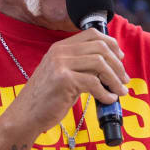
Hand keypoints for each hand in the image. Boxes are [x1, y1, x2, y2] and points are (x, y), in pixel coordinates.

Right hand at [11, 28, 129, 133]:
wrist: (24, 115)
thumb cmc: (46, 98)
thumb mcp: (60, 74)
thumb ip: (79, 65)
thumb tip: (109, 65)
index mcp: (60, 47)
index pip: (92, 34)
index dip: (111, 44)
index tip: (120, 58)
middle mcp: (60, 52)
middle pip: (100, 48)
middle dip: (118, 64)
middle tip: (124, 79)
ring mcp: (60, 65)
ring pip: (100, 64)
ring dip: (115, 79)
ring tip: (121, 91)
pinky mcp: (63, 81)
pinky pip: (94, 83)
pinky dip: (106, 93)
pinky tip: (108, 99)